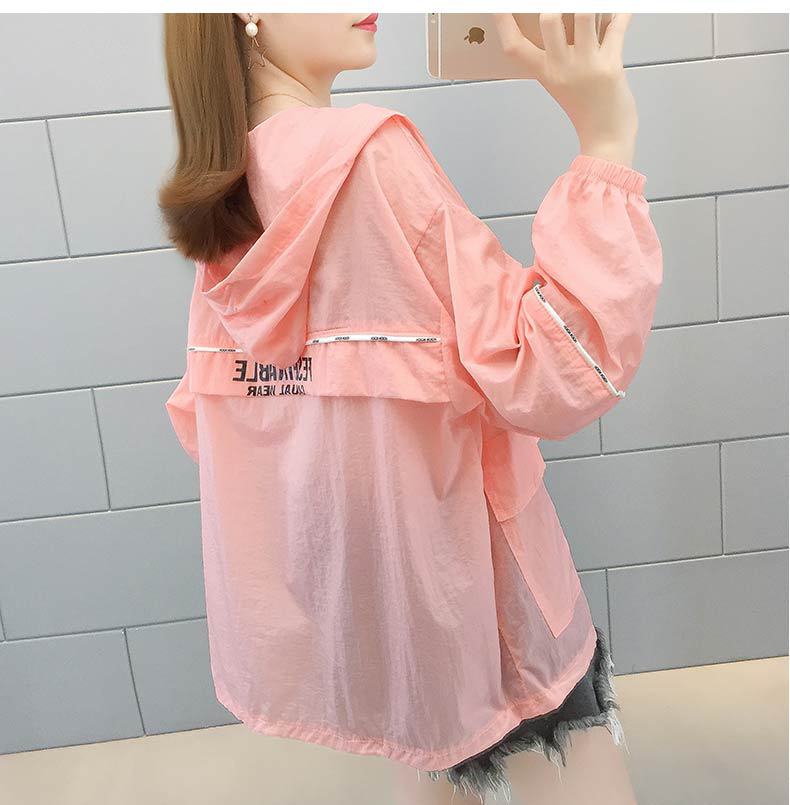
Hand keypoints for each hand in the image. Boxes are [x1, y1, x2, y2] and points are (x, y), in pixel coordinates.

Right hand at [493, 13, 638, 164]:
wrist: (606, 138)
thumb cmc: (586, 110)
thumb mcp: (561, 83)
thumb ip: (558, 54)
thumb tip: (563, 18)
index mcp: (545, 73)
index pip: (515, 46)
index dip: (504, 22)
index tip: (500, 6)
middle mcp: (562, 68)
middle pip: (549, 20)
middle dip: (556, 4)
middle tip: (563, 6)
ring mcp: (586, 66)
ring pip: (585, 16)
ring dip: (590, 6)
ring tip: (593, 10)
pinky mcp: (611, 65)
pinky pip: (617, 27)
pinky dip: (622, 13)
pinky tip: (622, 10)